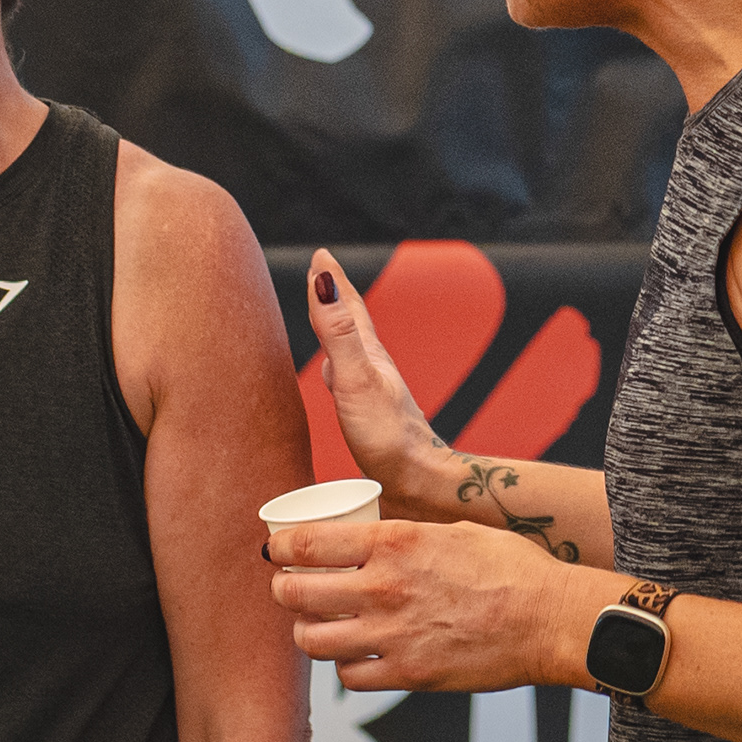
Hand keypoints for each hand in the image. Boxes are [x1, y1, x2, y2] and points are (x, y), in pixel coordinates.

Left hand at [269, 512, 595, 695]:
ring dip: (307, 633)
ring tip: (315, 625)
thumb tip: (371, 538)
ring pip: (313, 641)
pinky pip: (351, 677)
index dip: (280, 548)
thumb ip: (403, 537)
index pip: (307, 544)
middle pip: (296, 594)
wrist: (550, 618)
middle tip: (288, 589)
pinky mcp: (409, 675)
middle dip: (283, 590)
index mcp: (394, 541)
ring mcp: (393, 635)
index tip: (276, 551)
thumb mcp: (450, 530)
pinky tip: (355, 656)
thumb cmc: (510, 568)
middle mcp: (384, 587)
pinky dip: (345, 667)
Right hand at [297, 246, 458, 503]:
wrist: (420, 485)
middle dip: (334, 297)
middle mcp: (374, 369)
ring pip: (351, 351)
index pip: (348, 307)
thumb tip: (320, 277)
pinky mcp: (372, 418)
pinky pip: (348, 380)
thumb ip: (337, 331)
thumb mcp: (354, 378)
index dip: (332, 280)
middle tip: (320, 275)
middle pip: (351, 324)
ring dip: (336, 330)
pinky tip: (335, 381)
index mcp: (369, 354)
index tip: (321, 256)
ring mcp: (374, 393)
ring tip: (325, 319)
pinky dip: (336, 367)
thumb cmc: (388, 436)